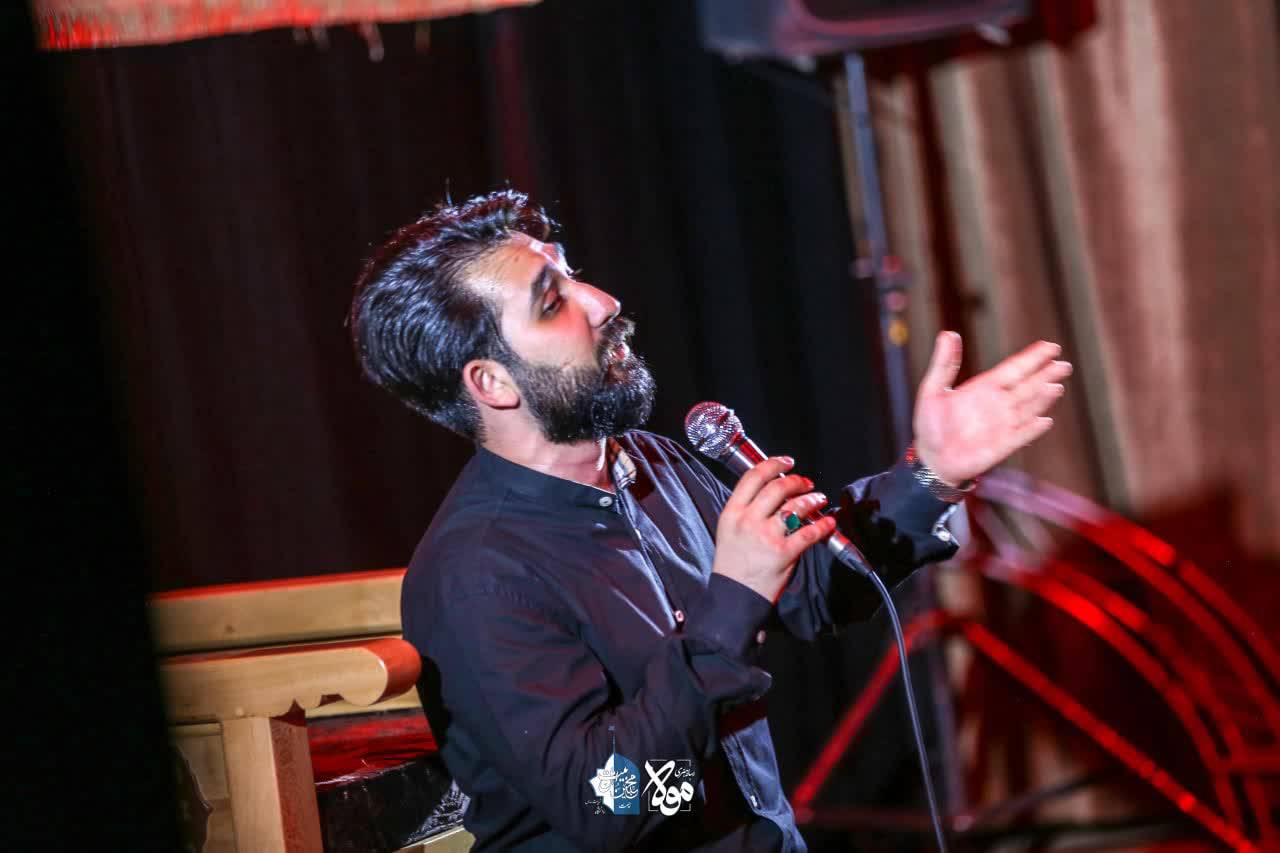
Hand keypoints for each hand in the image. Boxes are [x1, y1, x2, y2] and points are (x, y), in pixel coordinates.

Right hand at [711, 457, 836, 603]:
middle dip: (797, 481)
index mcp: (732, 512)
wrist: (734, 595)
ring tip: (818, 499)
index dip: (773, 464)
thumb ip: (747, 510)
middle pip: (778, 487)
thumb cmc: (733, 564)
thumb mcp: (729, 530)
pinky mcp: (783, 553)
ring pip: (796, 506)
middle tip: (806, 483)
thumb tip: (775, 492)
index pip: (753, 477)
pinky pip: (810, 533)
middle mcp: (748, 521)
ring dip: (812, 499)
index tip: (786, 462)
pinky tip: (828, 522)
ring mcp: (766, 537)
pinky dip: (823, 524)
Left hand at [912, 332, 1071, 485]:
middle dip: (1046, 375)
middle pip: (1028, 386)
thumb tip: (948, 334)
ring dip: (1042, 399)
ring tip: (1055, 386)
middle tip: (1063, 365)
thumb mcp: (932, 390)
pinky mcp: (1002, 445)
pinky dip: (1032, 429)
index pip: (1014, 369)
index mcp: (985, 387)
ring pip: (1028, 408)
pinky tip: (1044, 420)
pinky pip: (1021, 436)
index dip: (1032, 358)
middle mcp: (999, 404)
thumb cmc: (931, 425)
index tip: (1051, 347)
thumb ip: (944, 363)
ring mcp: (1003, 425)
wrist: (930, 459)